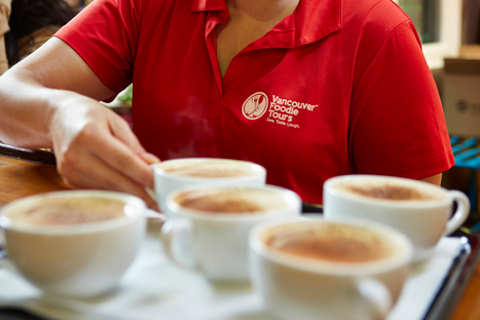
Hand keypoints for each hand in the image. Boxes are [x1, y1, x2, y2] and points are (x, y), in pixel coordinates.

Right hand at [50, 94, 159, 208]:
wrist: (56, 117)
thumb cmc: (90, 116)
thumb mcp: (115, 121)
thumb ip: (133, 145)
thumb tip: (152, 166)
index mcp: (90, 134)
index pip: (122, 160)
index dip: (143, 175)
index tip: (160, 184)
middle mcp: (76, 154)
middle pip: (114, 180)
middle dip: (140, 193)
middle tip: (160, 203)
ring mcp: (69, 169)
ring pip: (107, 189)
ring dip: (130, 196)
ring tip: (151, 201)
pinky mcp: (68, 179)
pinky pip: (98, 189)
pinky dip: (116, 193)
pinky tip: (131, 194)